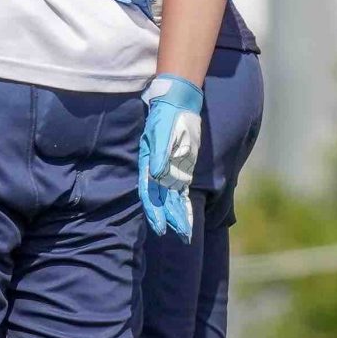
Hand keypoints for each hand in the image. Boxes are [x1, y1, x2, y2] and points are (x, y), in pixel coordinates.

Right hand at [136, 74, 203, 237]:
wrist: (176, 102)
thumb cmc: (166, 115)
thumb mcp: (162, 132)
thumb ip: (160, 153)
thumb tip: (158, 174)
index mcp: (149, 163)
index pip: (150, 193)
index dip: (154, 212)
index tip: (161, 228)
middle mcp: (157, 170)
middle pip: (162, 200)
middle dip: (170, 218)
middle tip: (180, 235)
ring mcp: (169, 169)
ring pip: (172, 198)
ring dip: (178, 215)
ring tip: (185, 232)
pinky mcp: (180, 167)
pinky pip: (181, 190)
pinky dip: (184, 204)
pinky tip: (187, 216)